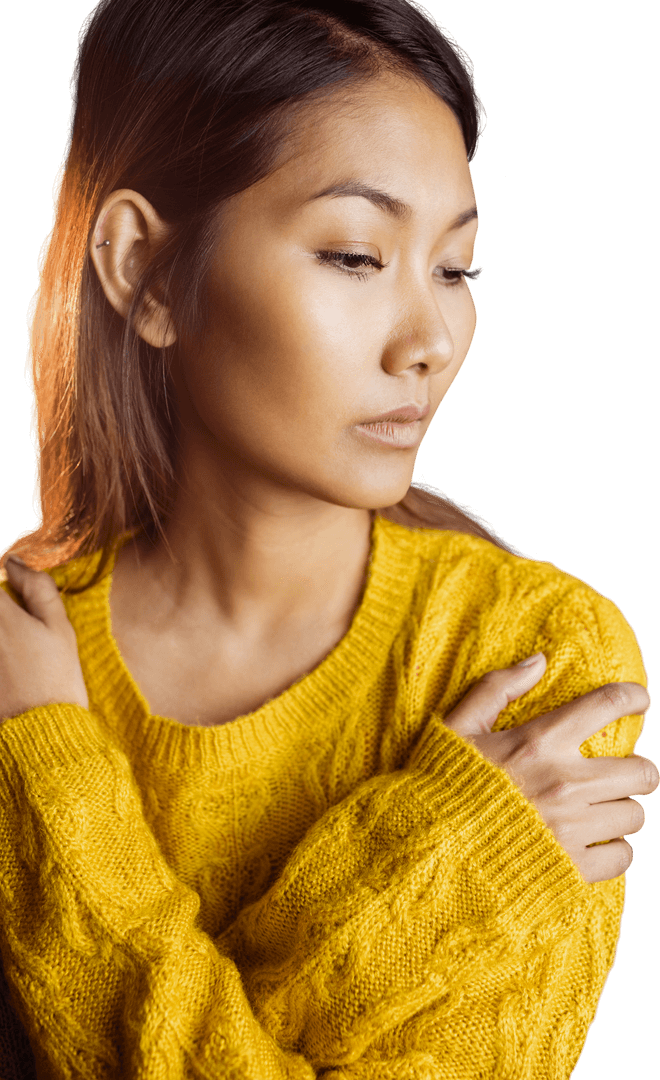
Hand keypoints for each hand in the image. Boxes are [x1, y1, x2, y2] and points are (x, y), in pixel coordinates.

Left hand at [0, 557, 88, 722]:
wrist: (39, 732)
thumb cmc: (55, 679)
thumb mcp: (59, 629)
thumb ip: (37, 588)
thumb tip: (15, 562)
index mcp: (0, 613)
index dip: (1, 572)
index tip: (9, 576)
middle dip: (3, 605)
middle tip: (14, 614)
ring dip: (3, 627)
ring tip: (14, 642)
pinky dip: (0, 652)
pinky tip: (8, 658)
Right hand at [442, 653, 657, 883]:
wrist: (428, 851)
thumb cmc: (441, 784)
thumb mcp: (459, 726)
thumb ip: (497, 688)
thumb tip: (537, 661)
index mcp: (540, 742)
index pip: (606, 705)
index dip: (633, 698)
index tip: (639, 701)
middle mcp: (565, 783)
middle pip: (643, 772)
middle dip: (637, 770)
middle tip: (620, 773)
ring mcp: (572, 828)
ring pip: (634, 815)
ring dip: (620, 811)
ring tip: (598, 812)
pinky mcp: (573, 867)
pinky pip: (622, 856)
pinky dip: (612, 851)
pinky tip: (590, 844)